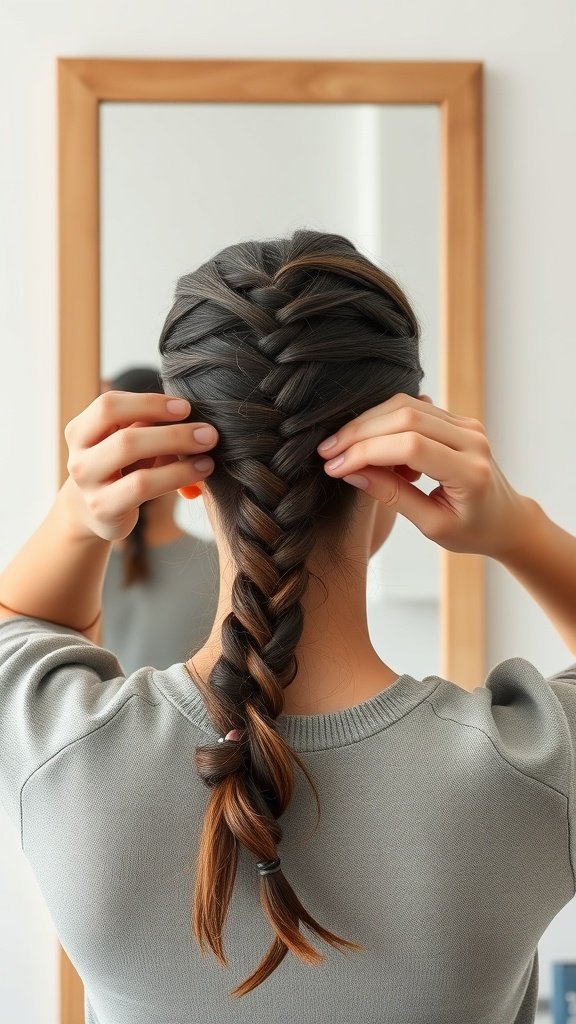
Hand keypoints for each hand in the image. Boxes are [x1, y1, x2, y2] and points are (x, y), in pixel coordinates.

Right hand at [64, 391, 217, 541]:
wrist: (95, 512)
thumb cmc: (121, 468)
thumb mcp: (128, 442)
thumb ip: (149, 426)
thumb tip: (194, 415)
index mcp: (81, 431)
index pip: (109, 405)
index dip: (149, 403)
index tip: (185, 407)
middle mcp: (78, 457)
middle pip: (125, 436)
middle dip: (173, 432)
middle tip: (209, 432)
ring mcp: (88, 485)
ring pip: (133, 462)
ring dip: (176, 453)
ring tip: (208, 453)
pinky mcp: (103, 509)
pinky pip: (143, 487)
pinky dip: (176, 476)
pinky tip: (200, 473)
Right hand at [317, 393, 532, 557]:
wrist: (505, 518)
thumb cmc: (471, 531)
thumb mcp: (432, 525)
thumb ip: (393, 496)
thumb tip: (351, 472)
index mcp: (470, 471)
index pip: (411, 446)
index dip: (367, 452)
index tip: (335, 467)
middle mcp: (472, 440)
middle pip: (406, 417)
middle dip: (359, 433)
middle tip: (327, 453)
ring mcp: (466, 424)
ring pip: (405, 405)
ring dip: (366, 423)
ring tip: (340, 448)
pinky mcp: (457, 419)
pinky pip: (412, 408)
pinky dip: (382, 421)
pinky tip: (364, 443)